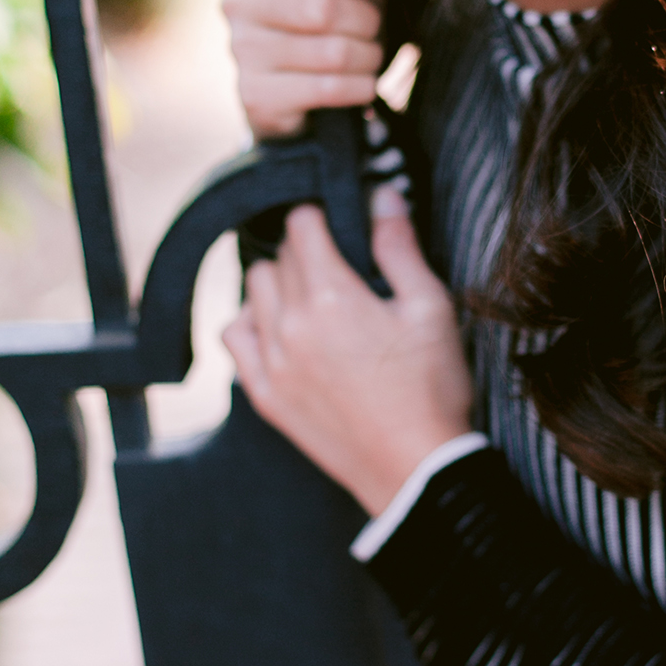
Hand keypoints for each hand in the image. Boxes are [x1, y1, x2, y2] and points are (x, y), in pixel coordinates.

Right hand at [222, 0, 389, 138]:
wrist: (304, 93)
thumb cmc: (330, 24)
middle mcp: (241, 3)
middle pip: (319, 7)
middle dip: (365, 21)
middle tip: (372, 28)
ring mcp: (243, 50)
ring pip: (331, 53)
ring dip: (367, 58)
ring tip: (367, 56)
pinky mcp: (255, 95)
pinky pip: (327, 89)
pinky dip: (358, 88)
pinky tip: (358, 83)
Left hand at [222, 193, 474, 515]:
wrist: (415, 469)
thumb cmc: (430, 389)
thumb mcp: (430, 307)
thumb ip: (399, 246)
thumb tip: (382, 196)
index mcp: (331, 297)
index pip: (301, 225)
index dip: (321, 216)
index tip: (337, 225)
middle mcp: (290, 325)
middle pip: (278, 257)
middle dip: (305, 251)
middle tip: (339, 267)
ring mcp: (271, 362)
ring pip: (252, 291)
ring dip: (277, 284)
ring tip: (312, 299)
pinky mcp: (266, 395)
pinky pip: (235, 338)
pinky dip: (251, 323)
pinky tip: (279, 330)